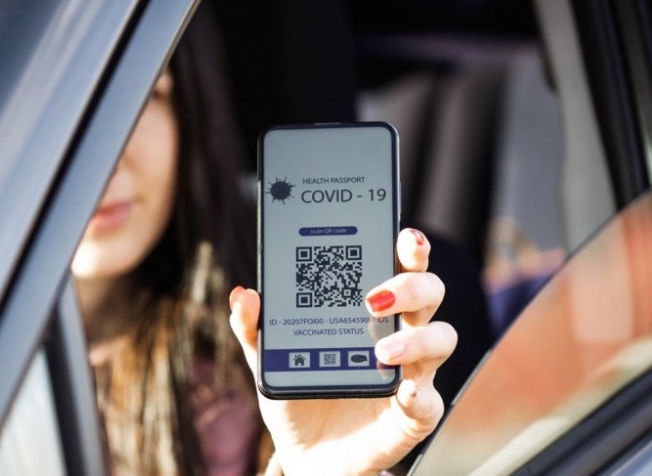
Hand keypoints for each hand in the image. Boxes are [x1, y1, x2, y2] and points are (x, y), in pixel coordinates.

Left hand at [229, 228, 455, 474]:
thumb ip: (254, 327)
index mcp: (371, 309)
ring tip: (379, 350)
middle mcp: (400, 332)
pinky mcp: (414, 414)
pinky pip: (430, 400)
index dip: (409, 247)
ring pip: (441, 338)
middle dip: (411, 285)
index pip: (399, 267)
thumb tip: (244, 295)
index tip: (403, 234)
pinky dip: (420, 394)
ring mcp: (412, 372)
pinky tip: (402, 390)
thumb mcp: (267, 357)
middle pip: (428, 293)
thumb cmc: (298, 390)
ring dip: (415, 340)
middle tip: (374, 298)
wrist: (305, 450)